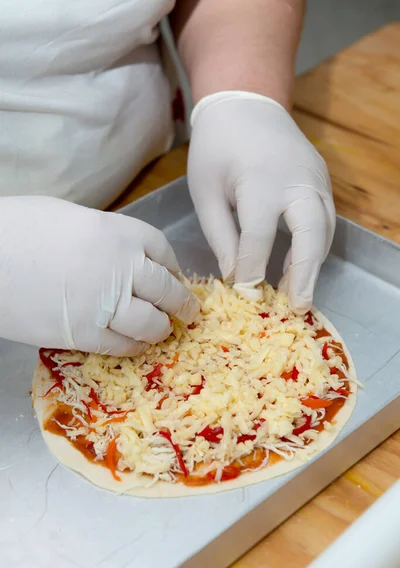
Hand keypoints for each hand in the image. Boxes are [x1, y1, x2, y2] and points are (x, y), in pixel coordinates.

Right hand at [0, 196, 198, 354]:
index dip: (172, 267)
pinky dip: (135, 346)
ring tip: (165, 330)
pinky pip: (122, 345)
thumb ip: (103, 236)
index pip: (162, 251)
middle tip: (188, 311)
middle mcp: (122, 267)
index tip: (174, 276)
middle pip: (166, 289)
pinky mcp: (83, 334)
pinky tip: (137, 345)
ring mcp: (105, 303)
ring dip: (162, 328)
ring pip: (151, 322)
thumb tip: (118, 253)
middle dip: (181, 302)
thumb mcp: (69, 217)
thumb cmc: (18, 228)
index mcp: (119, 232)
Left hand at [188, 91, 334, 311]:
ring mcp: (315, 178)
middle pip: (311, 234)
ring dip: (313, 263)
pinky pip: (324, 218)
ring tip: (296, 293)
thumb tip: (235, 277)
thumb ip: (221, 236)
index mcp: (259, 181)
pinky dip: (314, 245)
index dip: (253, 270)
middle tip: (297, 306)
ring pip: (325, 229)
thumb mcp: (205, 191)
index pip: (259, 237)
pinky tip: (296, 265)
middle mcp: (296, 181)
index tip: (246, 296)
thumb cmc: (216, 147)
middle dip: (305, 274)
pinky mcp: (321, 180)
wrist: (246, 103)